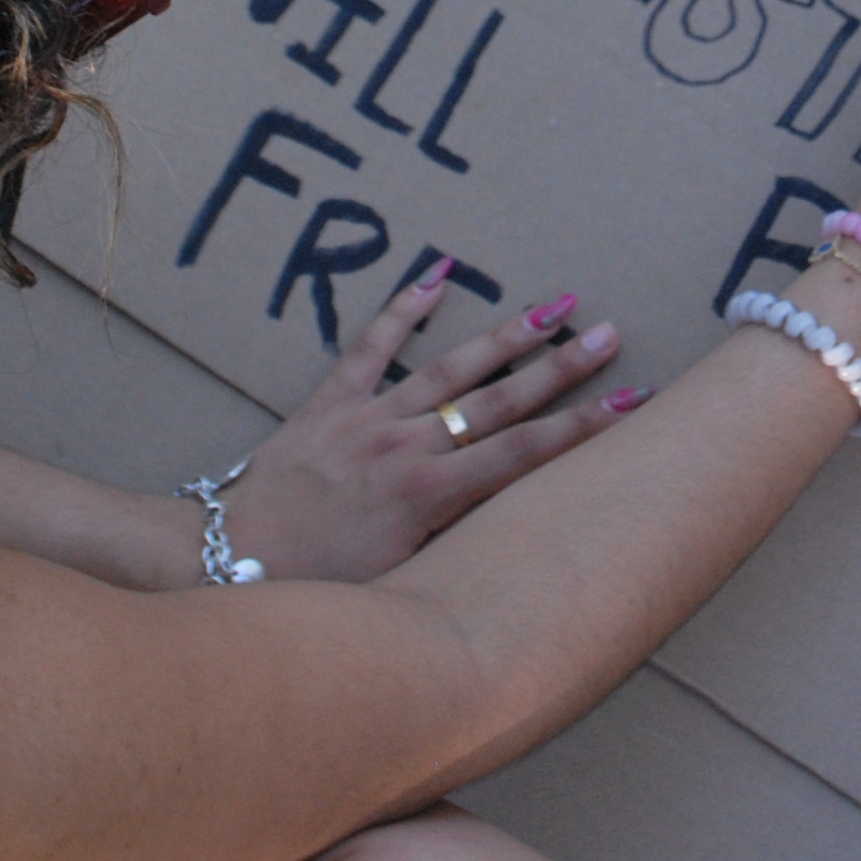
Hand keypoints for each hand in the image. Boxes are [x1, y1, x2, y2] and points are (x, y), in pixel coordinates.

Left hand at [218, 267, 637, 581]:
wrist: (229, 558)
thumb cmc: (315, 586)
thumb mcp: (397, 583)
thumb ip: (452, 547)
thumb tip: (510, 527)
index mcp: (429, 496)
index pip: (524, 456)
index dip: (582, 430)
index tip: (630, 404)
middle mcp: (406, 447)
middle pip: (501, 402)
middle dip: (561, 369)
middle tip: (609, 334)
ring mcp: (369, 417)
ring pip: (450, 369)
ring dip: (506, 336)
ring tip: (554, 303)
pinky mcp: (330, 401)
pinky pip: (371, 347)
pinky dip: (403, 310)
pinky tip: (435, 275)